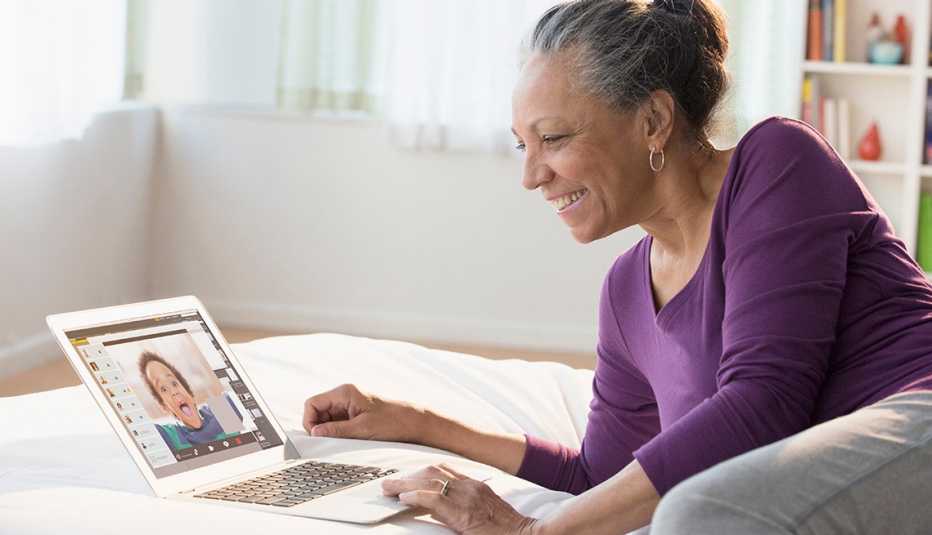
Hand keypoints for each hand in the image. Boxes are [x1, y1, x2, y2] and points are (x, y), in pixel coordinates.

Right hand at [303, 384, 423, 442]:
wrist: (414, 423)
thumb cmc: (392, 422)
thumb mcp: (362, 429)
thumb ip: (336, 430)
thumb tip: (315, 433)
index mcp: (344, 392)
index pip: (312, 403)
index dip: (309, 420)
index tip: (316, 436)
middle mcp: (344, 395)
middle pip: (318, 411)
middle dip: (319, 427)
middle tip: (329, 441)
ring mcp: (349, 404)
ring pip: (326, 418)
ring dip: (329, 431)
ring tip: (343, 440)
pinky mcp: (354, 413)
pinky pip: (337, 422)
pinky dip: (338, 432)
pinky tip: (347, 439)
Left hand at [382, 464, 538, 534]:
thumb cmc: (511, 530)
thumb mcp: (489, 512)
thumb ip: (471, 507)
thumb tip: (452, 512)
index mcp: (476, 486)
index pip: (444, 471)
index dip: (422, 474)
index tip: (407, 478)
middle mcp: (470, 486)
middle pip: (433, 472)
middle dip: (409, 476)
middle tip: (390, 482)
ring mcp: (467, 497)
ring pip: (429, 481)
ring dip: (405, 484)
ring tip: (388, 489)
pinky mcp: (463, 512)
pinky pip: (434, 499)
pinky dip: (415, 496)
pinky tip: (402, 498)